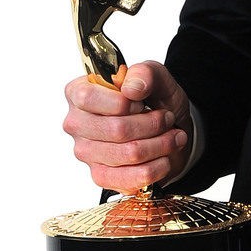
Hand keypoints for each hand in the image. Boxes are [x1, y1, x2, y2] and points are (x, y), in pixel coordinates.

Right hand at [63, 60, 191, 193]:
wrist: (168, 128)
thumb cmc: (154, 99)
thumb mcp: (157, 77)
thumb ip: (146, 73)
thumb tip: (131, 88)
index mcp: (79, 92)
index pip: (89, 98)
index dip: (123, 102)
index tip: (142, 102)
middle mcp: (77, 124)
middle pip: (116, 129)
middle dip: (153, 123)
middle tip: (168, 118)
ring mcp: (86, 153)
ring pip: (130, 153)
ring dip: (161, 144)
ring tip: (173, 135)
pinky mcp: (101, 176)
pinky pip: (132, 178)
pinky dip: (158, 167)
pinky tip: (165, 157)